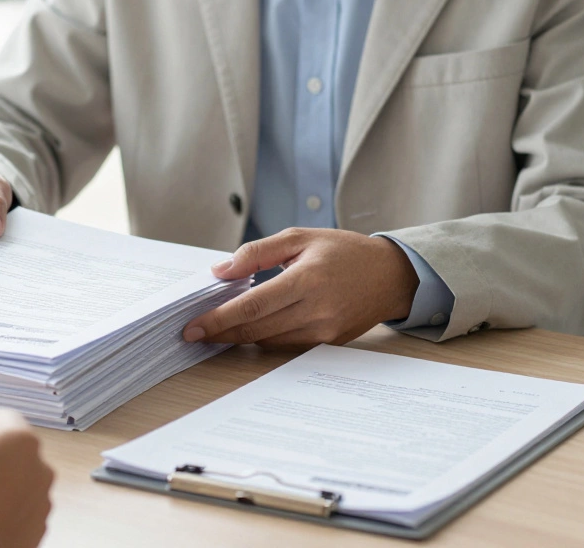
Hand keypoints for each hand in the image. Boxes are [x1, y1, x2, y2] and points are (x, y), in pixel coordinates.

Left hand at [182, 228, 419, 348]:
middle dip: (221, 332)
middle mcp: (316, 309)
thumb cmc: (343, 251)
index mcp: (307, 278)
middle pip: (256, 329)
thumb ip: (256, 253)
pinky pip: (287, 345)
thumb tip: (220, 271)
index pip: (252, 305)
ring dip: (240, 337)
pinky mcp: (329, 343)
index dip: (219, 319)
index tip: (193, 327)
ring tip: (217, 329)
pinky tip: (248, 330)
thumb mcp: (300, 238)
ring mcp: (324, 330)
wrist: (391, 275)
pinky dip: (264, 338)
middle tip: (193, 334)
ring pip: (268, 341)